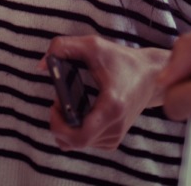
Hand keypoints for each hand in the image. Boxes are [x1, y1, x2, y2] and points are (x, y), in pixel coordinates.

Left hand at [40, 34, 168, 150]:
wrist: (149, 75)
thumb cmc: (121, 60)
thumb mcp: (92, 45)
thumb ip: (63, 47)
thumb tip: (41, 66)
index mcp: (111, 107)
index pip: (79, 136)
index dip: (59, 125)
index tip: (55, 104)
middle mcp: (115, 126)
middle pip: (74, 143)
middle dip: (58, 125)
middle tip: (58, 103)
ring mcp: (116, 136)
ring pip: (78, 145)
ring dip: (67, 127)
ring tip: (70, 105)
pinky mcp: (114, 139)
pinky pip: (87, 143)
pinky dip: (77, 131)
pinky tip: (79, 114)